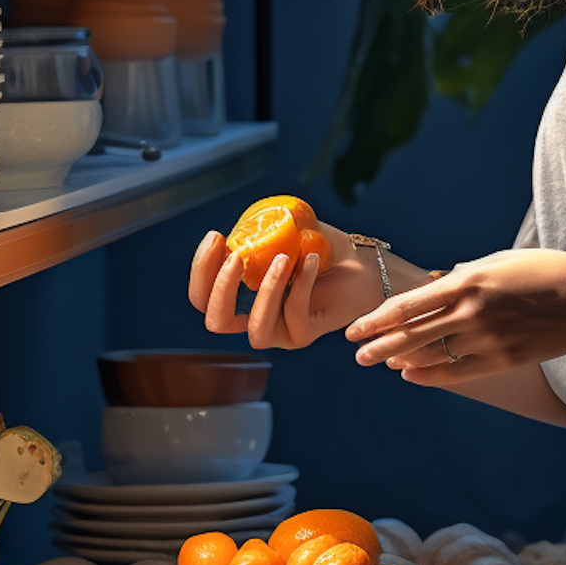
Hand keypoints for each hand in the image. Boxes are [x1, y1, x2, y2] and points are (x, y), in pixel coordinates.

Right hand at [188, 223, 382, 350]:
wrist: (363, 265)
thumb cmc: (322, 248)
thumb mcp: (287, 231)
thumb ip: (263, 230)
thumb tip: (242, 229)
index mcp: (241, 295)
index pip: (203, 295)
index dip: (202, 269)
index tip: (216, 236)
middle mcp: (255, 316)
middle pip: (216, 320)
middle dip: (220, 288)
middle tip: (236, 256)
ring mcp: (279, 330)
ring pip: (256, 328)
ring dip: (267, 290)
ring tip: (283, 258)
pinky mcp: (304, 335)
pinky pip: (294, 316)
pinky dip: (301, 285)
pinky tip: (312, 259)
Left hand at [345, 248, 565, 383]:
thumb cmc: (546, 270)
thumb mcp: (501, 261)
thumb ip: (466, 274)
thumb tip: (438, 284)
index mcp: (468, 282)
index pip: (409, 305)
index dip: (377, 318)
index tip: (357, 327)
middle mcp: (472, 312)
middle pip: (411, 334)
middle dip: (378, 343)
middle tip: (355, 351)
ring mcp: (487, 339)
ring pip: (430, 354)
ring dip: (401, 358)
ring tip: (381, 361)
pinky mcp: (503, 359)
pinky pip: (456, 372)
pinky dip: (429, 375)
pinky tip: (411, 374)